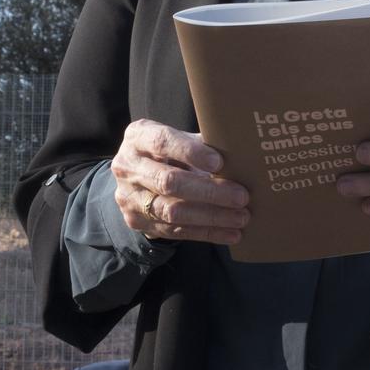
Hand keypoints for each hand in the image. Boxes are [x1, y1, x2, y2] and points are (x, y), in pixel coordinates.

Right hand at [111, 119, 249, 244]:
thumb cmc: (168, 153)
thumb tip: (242, 153)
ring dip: (212, 216)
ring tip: (242, 217)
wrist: (135, 179)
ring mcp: (130, 197)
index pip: (163, 142)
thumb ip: (202, 144)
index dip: (191, 152)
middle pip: (169, 181)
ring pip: (173, 211)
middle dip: (209, 191)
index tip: (220, 163)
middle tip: (242, 196)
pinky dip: (207, 232)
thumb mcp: (178, 140)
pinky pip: (175, 231)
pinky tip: (231, 233)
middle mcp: (128, 166)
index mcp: (138, 137)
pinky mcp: (137, 222)